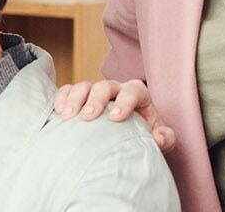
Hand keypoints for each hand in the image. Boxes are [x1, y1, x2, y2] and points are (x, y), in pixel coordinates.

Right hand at [54, 79, 176, 151]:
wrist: (128, 136)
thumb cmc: (144, 134)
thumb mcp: (159, 138)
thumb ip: (165, 137)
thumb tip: (158, 137)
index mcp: (137, 94)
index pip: (132, 91)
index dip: (124, 102)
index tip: (115, 118)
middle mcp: (116, 89)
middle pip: (104, 86)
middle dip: (95, 100)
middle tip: (88, 117)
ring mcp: (95, 92)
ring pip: (84, 86)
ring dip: (74, 99)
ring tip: (67, 116)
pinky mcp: (79, 97)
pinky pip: (68, 90)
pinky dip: (62, 98)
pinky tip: (58, 112)